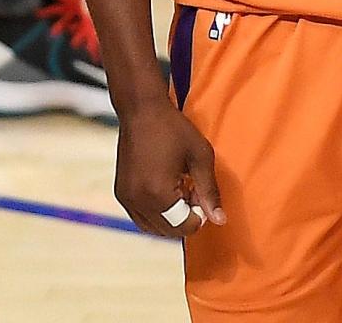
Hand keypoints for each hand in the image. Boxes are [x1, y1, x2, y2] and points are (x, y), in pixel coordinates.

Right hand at [115, 96, 225, 238]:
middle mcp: (138, 201)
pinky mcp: (121, 194)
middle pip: (168, 231)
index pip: (184, 226)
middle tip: (193, 189)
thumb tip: (220, 220)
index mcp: (158, 193)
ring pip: (153, 228)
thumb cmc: (173, 128)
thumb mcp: (200, 155)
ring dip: (170, 217)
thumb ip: (210, 191)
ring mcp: (126, 199)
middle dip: (185, 217)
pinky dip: (156, 213)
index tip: (202, 191)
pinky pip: (141, 218)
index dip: (200, 214)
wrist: (141, 110)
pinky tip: (166, 189)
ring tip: (180, 188)